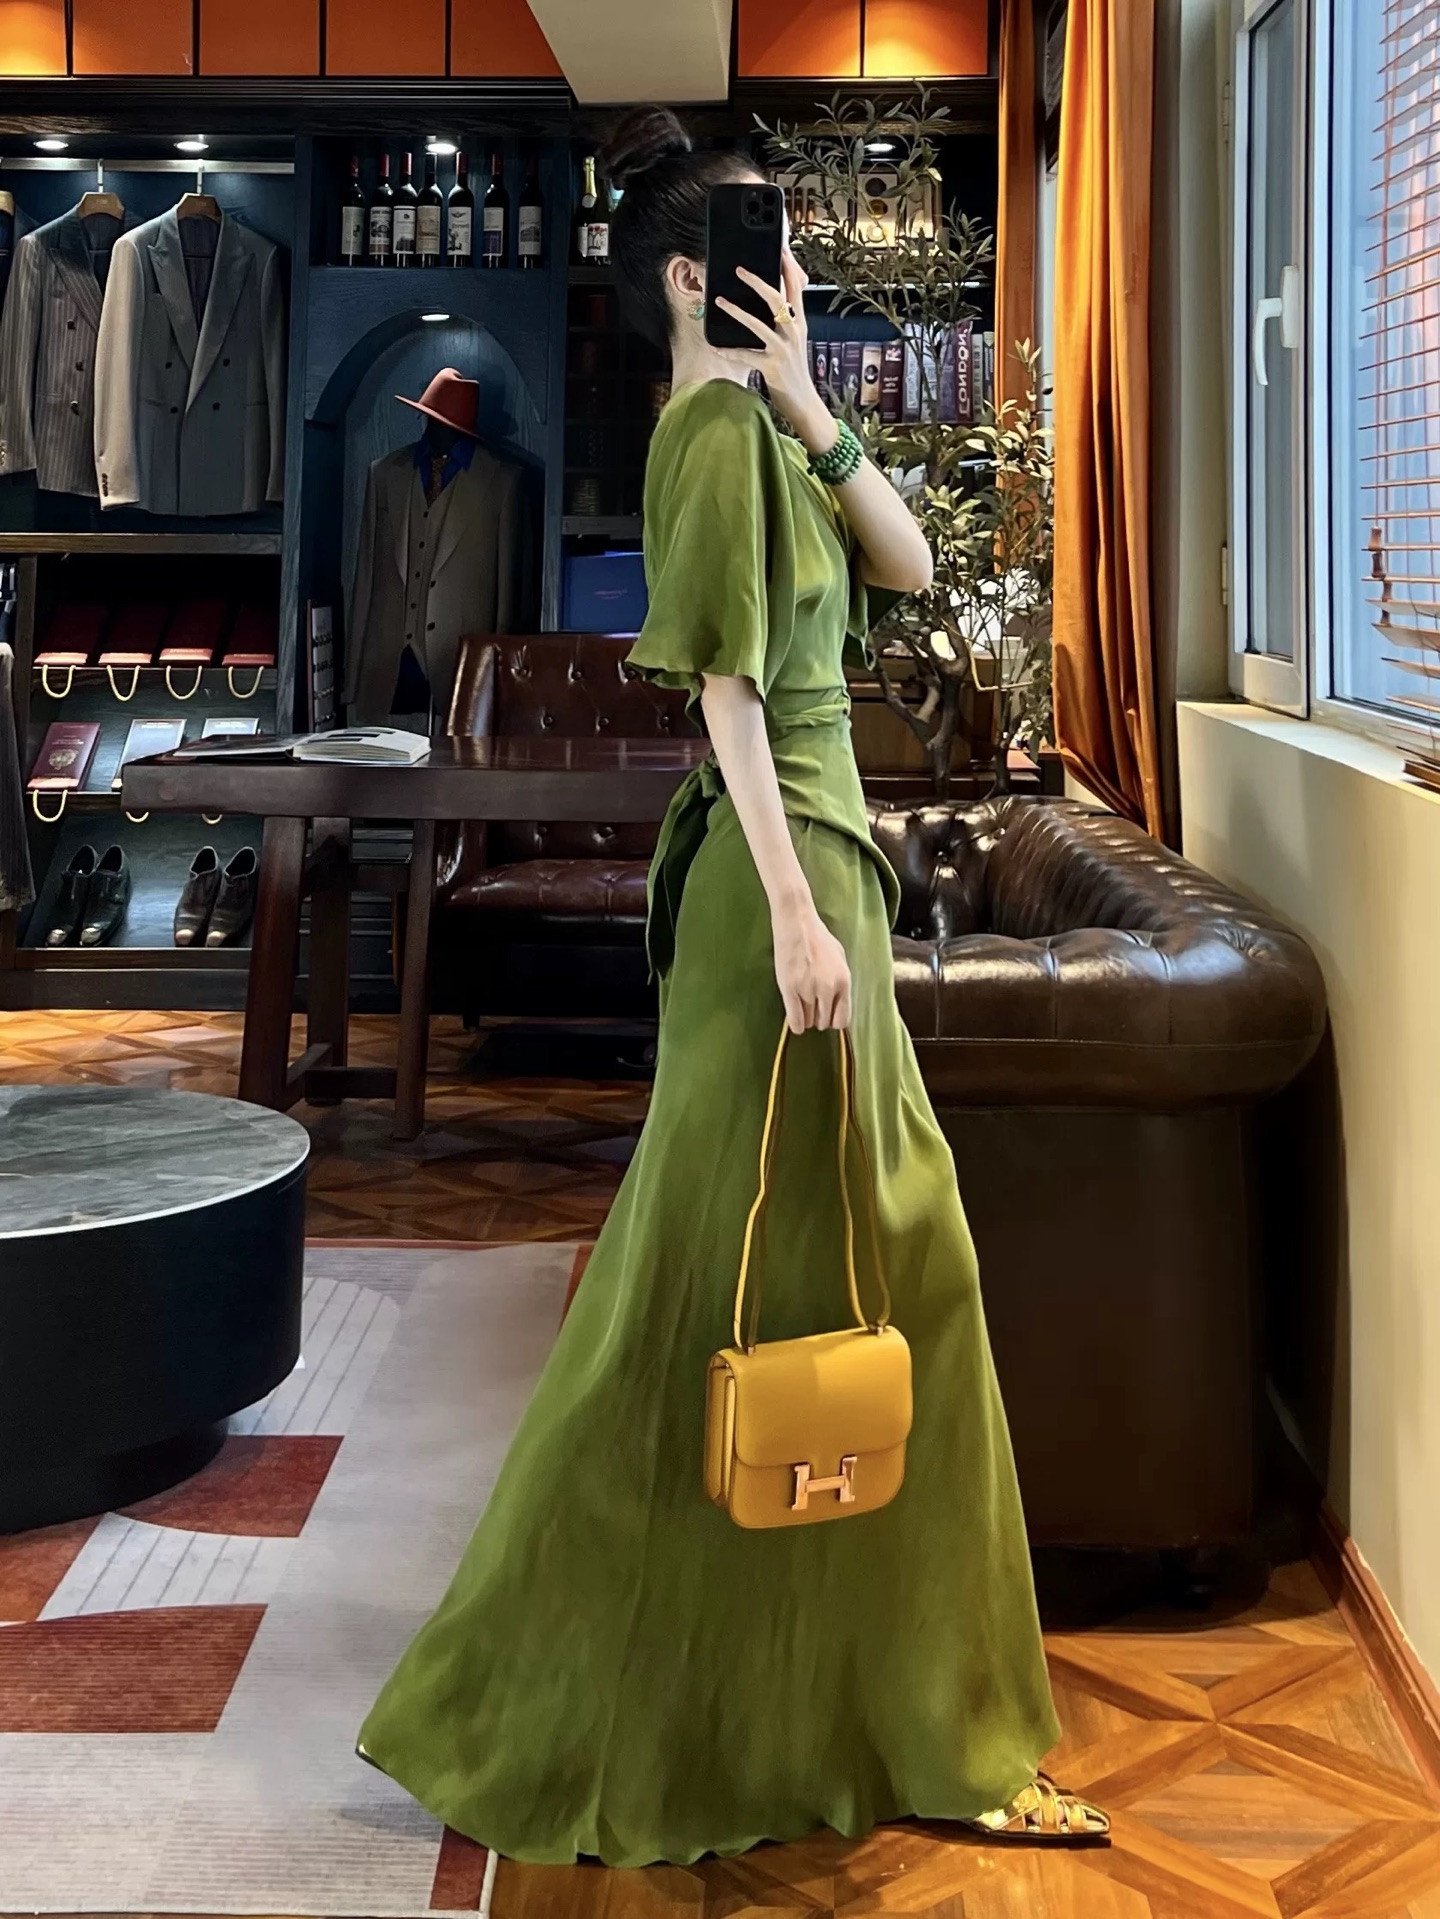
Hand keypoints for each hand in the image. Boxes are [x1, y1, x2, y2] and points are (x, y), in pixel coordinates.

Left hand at [713, 248, 837, 454]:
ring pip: (757, 324)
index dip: (789, 268)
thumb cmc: (795, 371)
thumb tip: (774, 302)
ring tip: (719, 301)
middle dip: (757, 282)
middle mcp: (793, 333)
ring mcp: (783, 349)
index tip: (781, 250)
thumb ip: (787, 321)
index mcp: (800, 324)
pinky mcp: (772, 367)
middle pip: (777, 299)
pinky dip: (729, 351)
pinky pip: (746, 355)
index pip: (796, 289)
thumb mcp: (796, 341)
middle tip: (740, 270)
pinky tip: (715, 346)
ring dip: (736, 311)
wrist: (804, 403)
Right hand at [772, 903, 851, 1032]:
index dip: (834, 1021)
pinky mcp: (789, 990)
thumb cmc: (819, 938)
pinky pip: (795, 1019)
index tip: (828, 1017)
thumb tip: (838, 1003)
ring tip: (802, 1006)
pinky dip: (796, 1025)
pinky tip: (795, 1023)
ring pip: (809, 1021)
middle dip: (819, 1019)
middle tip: (813, 1009)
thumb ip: (841, 982)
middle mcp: (828, 989)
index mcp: (843, 981)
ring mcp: (808, 990)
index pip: (842, 1019)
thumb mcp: (840, 959)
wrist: (797, 924)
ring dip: (806, 1018)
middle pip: (824, 1022)